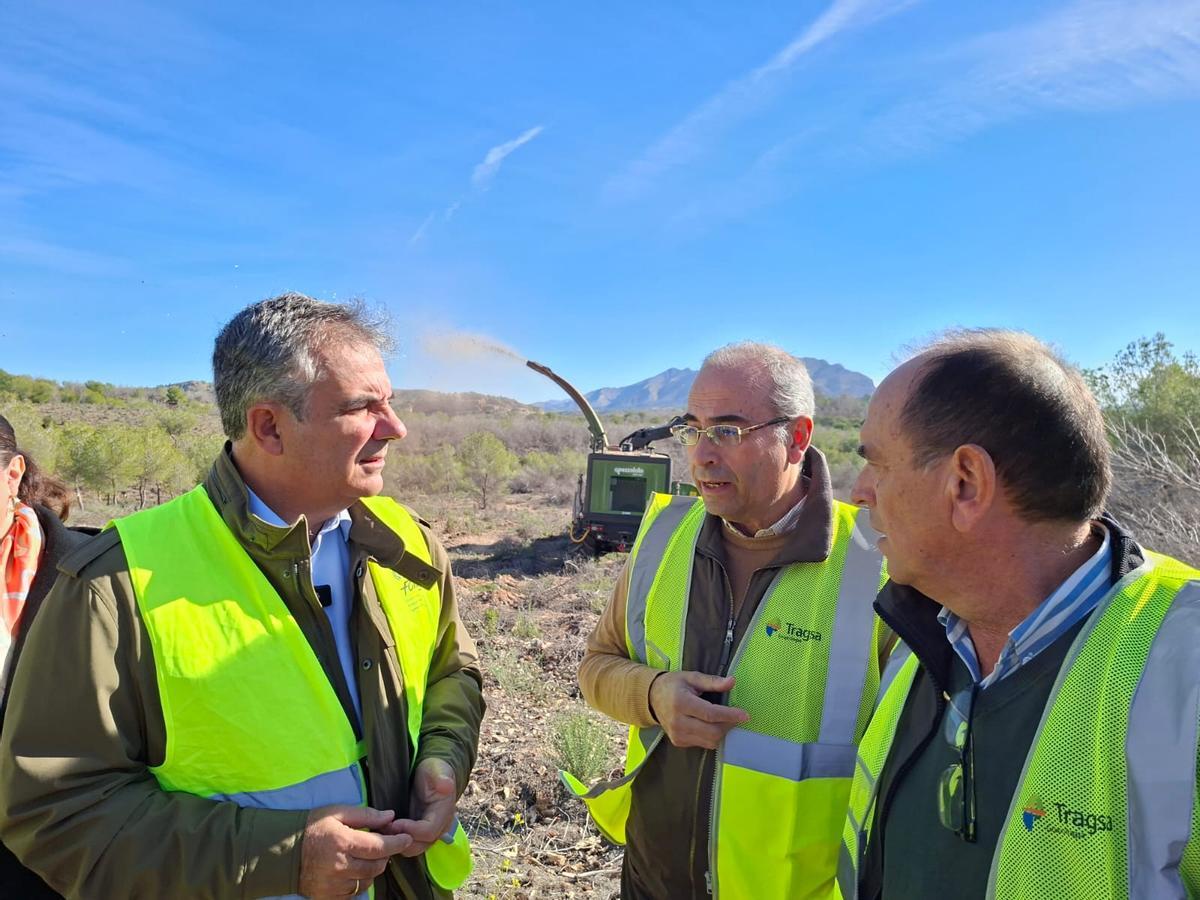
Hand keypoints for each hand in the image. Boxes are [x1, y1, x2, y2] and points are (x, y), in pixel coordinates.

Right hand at [298, 804, 412, 898]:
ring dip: (372, 869)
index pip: (379, 846)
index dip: (397, 843)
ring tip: (365, 857)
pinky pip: (353, 892)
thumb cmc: (313, 827)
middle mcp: (339, 866)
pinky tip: (353, 870)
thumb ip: (366, 815)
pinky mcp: (328, 896)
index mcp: (342, 842)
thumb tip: (390, 816)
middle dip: (385, 855)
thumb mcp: (338, 812)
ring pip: (367, 881)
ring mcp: (333, 884)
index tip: (407, 838)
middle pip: (376, 866)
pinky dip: (358, 881)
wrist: (283, 852)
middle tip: (382, 845)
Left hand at [383, 758, 459, 857]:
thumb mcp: (437, 769)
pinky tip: (386, 831)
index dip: (411, 830)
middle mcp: (440, 827)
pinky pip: (408, 844)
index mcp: (445, 813)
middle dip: (400, 839)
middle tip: (384, 827)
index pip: (428, 832)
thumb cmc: (434, 770)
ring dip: (397, 841)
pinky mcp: (419, 834)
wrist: (433, 774)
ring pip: (413, 848)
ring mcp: (430, 833)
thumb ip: (442, 777)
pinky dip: (396, 841)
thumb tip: (446, 785)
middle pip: (420, 845)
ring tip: (383, 828)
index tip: (394, 822)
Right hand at [649, 671, 748, 748]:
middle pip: (712, 732)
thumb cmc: (674, 685)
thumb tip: (732, 681)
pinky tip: (710, 725)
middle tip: (736, 716)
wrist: (651, 698)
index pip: (710, 714)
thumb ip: (712, 681)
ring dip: (722, 732)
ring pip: (710, 741)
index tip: (745, 715)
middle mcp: (678, 722)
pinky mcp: (679, 742)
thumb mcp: (692, 677)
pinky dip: (712, 736)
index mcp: (681, 703)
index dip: (730, 715)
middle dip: (729, 725)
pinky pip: (703, 744)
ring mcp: (677, 735)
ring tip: (724, 719)